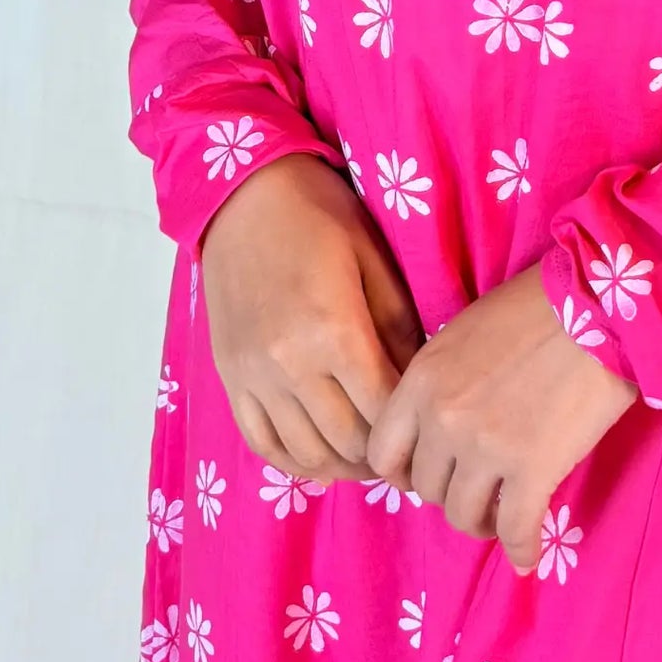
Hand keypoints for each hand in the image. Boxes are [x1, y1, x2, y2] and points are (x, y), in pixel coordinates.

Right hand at [200, 152, 426, 482]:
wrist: (243, 195)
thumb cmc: (320, 216)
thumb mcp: (375, 261)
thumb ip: (400, 329)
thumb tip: (420, 385)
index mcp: (335, 331)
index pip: (384, 410)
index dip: (413, 430)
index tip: (431, 431)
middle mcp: (290, 363)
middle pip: (348, 442)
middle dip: (384, 456)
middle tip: (408, 452)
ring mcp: (253, 375)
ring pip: (306, 453)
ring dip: (344, 466)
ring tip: (370, 458)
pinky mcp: (230, 376)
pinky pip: (261, 442)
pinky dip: (295, 461)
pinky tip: (322, 457)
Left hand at [365, 264, 638, 575]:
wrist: (596, 304)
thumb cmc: (535, 307)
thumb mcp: (463, 334)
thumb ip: (441, 382)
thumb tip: (441, 426)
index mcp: (421, 381)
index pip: (383, 454)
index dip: (404, 472)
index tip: (429, 474)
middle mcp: (442, 420)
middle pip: (426, 489)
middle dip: (449, 493)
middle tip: (476, 490)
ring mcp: (485, 448)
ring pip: (463, 515)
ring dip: (482, 522)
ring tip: (501, 517)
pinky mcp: (532, 470)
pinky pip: (515, 529)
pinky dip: (521, 549)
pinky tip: (527, 555)